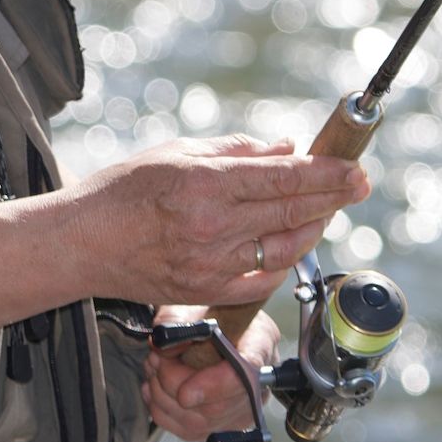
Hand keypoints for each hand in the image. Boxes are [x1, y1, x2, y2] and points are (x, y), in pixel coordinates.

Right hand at [65, 135, 368, 306]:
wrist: (82, 245)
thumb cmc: (123, 190)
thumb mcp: (176, 152)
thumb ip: (234, 151)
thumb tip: (286, 148)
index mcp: (205, 184)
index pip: (283, 178)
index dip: (325, 173)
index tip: (353, 167)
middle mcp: (213, 227)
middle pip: (292, 211)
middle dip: (333, 197)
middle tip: (359, 184)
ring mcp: (212, 265)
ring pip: (285, 248)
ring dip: (312, 227)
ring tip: (324, 210)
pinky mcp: (208, 292)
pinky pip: (263, 280)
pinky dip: (283, 260)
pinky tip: (289, 242)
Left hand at [144, 309, 280, 441]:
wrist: (204, 319)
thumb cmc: (203, 309)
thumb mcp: (189, 302)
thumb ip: (176, 322)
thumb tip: (163, 347)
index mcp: (261, 339)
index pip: (249, 371)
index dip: (216, 386)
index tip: (185, 393)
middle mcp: (260, 379)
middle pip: (220, 405)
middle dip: (175, 385)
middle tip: (155, 359)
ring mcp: (244, 407)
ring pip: (201, 422)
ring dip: (164, 398)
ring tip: (154, 369)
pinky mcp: (224, 424)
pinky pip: (190, 432)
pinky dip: (163, 411)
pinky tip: (156, 388)